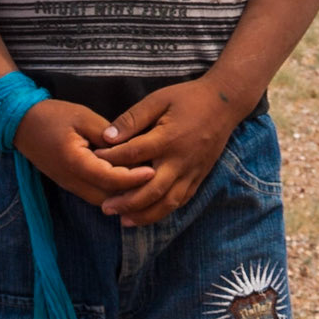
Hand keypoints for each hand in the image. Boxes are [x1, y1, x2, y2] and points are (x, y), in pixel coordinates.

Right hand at [14, 98, 155, 208]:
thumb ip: (107, 133)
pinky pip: (96, 195)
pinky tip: (127, 179)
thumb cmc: (52, 116)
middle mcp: (72, 180)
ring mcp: (70, 185)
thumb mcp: (82, 116)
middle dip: (132, 191)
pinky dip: (112, 191)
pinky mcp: (71, 185)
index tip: (153, 171)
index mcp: (75, 162)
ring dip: (123, 194)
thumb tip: (131, 146)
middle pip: (110, 197)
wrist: (22, 124)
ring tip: (144, 180)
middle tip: (155, 177)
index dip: (133, 177)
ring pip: (104, 200)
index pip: (110, 178)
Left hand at [90, 78, 237, 225]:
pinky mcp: (199, 177)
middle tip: (106, 208)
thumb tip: (107, 137)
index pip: (133, 155)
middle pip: (151, 189)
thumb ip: (132, 118)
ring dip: (145, 215)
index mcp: (168, 138)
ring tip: (124, 220)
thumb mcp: (158, 99)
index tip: (94, 160)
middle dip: (126, 202)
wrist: (225, 103)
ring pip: (167, 202)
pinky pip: (181, 200)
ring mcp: (192, 171)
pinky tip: (148, 215)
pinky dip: (164, 211)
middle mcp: (180, 160)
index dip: (111, 159)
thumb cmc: (188, 98)